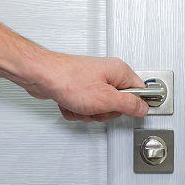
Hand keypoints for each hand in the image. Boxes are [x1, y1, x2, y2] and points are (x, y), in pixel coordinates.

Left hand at [23, 52, 148, 121]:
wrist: (40, 76)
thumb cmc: (68, 80)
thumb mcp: (105, 99)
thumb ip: (128, 104)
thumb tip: (143, 108)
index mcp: (118, 72)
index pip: (139, 91)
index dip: (134, 105)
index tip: (127, 110)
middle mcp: (107, 74)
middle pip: (117, 105)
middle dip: (103, 112)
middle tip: (95, 106)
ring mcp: (92, 82)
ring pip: (98, 109)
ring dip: (86, 113)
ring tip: (79, 103)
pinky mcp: (79, 89)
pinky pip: (83, 108)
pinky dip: (75, 110)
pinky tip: (69, 103)